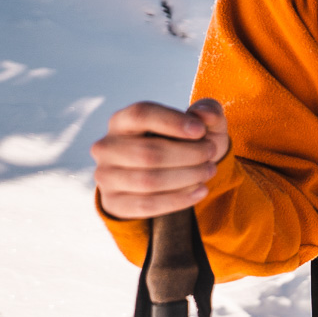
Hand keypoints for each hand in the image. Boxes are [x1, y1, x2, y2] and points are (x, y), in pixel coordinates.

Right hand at [92, 99, 230, 218]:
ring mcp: (106, 176)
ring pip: (149, 181)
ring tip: (209, 171)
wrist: (167, 176)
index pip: (141, 115)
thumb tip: (204, 115)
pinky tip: (201, 190)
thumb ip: (207, 112)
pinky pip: (147, 205)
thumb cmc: (183, 142)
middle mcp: (107, 147)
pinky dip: (179, 199)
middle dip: (188, 154)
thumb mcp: (200, 124)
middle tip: (211, 153)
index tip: (201, 130)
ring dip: (187, 177)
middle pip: (149, 152)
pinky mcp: (114, 202)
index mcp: (121, 120)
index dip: (172, 121)